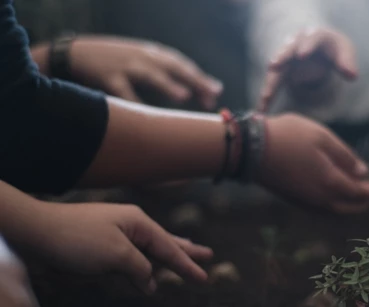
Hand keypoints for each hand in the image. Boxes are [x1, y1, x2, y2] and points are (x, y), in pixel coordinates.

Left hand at [19, 202, 212, 294]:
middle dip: (186, 250)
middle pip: (166, 240)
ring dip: (169, 253)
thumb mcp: (115, 256)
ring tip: (187, 251)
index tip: (205, 278)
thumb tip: (150, 282)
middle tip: (209, 255)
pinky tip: (148, 266)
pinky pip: (134, 252)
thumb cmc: (77, 240)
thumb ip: (139, 269)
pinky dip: (147, 260)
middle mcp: (131, 224)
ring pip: (151, 245)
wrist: (37, 230)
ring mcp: (117, 231)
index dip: (187, 265)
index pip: (169, 248)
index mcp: (139, 223)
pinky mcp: (103, 241)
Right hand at [69, 36, 222, 109]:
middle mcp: (143, 58)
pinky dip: (134, 102)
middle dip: (193, 80)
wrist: (75, 53)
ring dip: (167, 84)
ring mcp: (125, 66)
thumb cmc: (117, 64)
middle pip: (174, 68)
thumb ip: (173, 76)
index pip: (183, 66)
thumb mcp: (145, 64)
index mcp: (153, 55)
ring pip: (150, 75)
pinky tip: (145, 114)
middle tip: (212, 94)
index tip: (216, 94)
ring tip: (184, 96)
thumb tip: (208, 91)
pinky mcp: (107, 76)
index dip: (200, 79)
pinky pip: (123, 92)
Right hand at [258, 28, 357, 111]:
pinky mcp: (281, 71)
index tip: (302, 55)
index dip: (306, 46)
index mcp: (314, 36)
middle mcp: (296, 44)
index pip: (311, 39)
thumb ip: (347, 63)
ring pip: (277, 69)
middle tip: (274, 66)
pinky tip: (263, 109)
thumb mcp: (344, 52)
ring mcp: (286, 58)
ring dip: (270, 82)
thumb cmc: (335, 49)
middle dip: (281, 58)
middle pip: (287, 50)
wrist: (322, 48)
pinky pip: (273, 83)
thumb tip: (352, 76)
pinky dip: (268, 95)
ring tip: (266, 96)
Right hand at [262, 113, 368, 212]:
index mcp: (330, 182)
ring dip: (348, 207)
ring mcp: (305, 201)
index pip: (359, 193)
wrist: (252, 150)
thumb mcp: (322, 137)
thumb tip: (362, 172)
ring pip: (334, 212)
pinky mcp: (294, 200)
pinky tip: (332, 197)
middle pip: (348, 209)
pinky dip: (333, 207)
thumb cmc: (289, 137)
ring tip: (354, 196)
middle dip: (363, 203)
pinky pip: (320, 210)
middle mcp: (320, 198)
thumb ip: (345, 156)